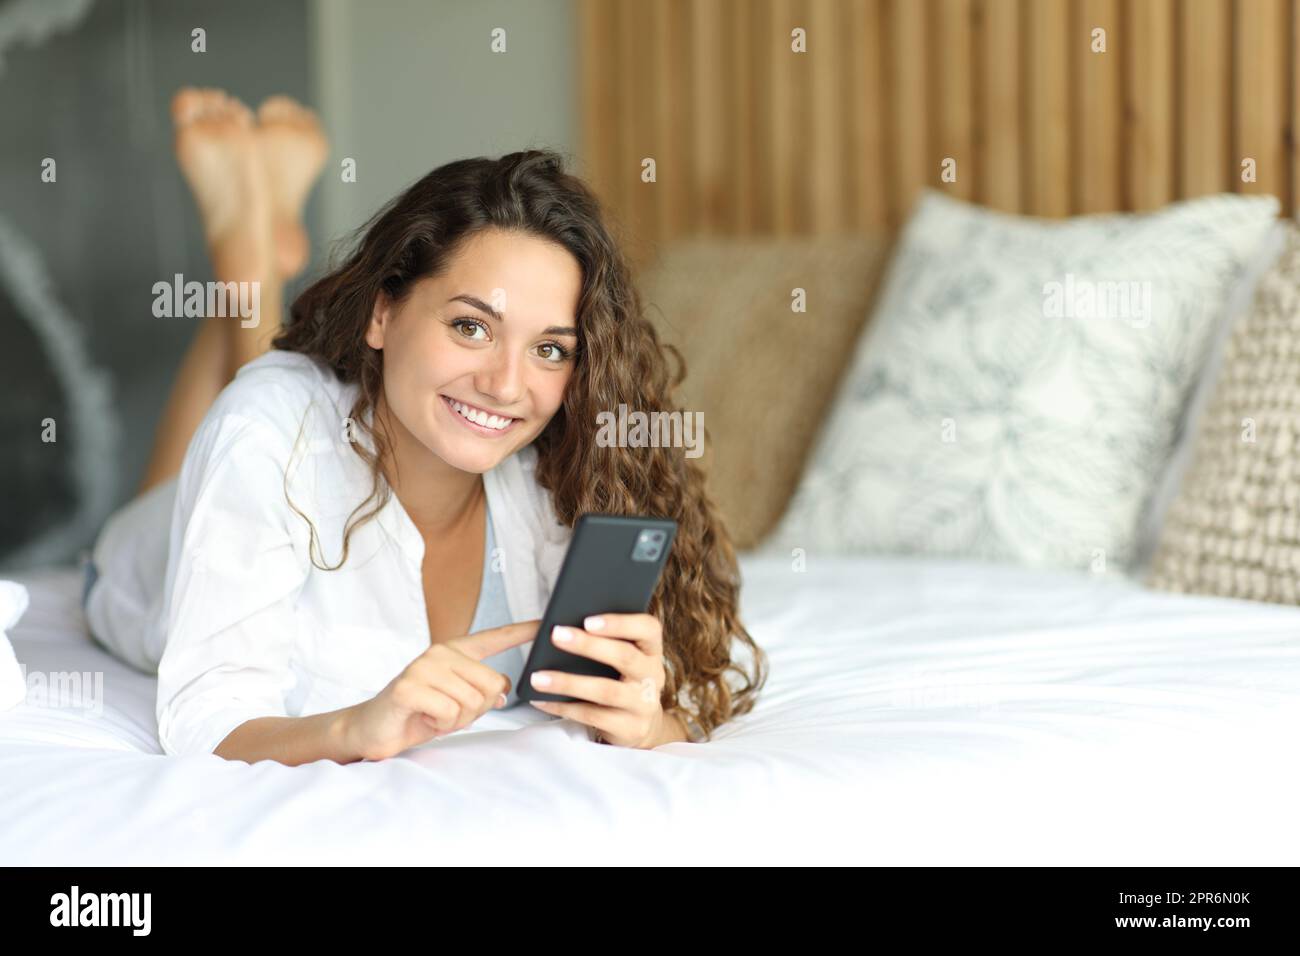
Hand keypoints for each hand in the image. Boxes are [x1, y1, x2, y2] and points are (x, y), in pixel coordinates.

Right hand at [343, 619, 539, 760]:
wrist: (373, 729)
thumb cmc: (419, 713)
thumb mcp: (458, 703)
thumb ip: (481, 693)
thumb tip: (501, 692)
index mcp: (455, 652)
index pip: (496, 637)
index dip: (523, 631)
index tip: (547, 622)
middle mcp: (440, 652)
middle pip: (491, 685)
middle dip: (476, 710)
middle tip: (448, 713)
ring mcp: (423, 667)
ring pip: (472, 702)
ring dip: (456, 720)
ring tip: (432, 714)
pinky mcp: (409, 687)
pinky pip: (450, 712)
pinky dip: (440, 725)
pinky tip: (422, 718)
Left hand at [528, 612, 669, 748]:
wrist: (642, 724)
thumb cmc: (622, 679)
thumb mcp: (624, 658)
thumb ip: (606, 641)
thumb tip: (564, 628)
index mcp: (652, 650)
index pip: (647, 629)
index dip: (620, 623)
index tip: (588, 620)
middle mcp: (653, 676)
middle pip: (624, 657)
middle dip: (588, 645)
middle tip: (556, 635)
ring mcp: (644, 705)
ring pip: (605, 691)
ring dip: (568, 682)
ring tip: (538, 677)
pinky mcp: (630, 729)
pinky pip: (593, 716)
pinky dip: (564, 707)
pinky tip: (541, 700)